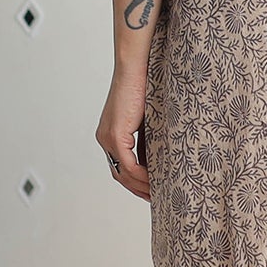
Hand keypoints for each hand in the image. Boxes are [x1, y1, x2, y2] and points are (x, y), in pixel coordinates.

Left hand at [97, 71, 149, 200]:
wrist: (136, 67)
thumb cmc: (144, 85)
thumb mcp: (147, 117)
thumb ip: (148, 136)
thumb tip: (162, 153)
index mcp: (110, 133)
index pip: (120, 165)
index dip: (134, 181)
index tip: (151, 189)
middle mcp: (104, 138)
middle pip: (119, 174)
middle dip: (137, 189)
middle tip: (155, 198)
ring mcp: (108, 138)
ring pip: (122, 173)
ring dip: (140, 186)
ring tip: (158, 194)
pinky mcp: (116, 136)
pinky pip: (128, 165)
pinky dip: (141, 176)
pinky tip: (155, 181)